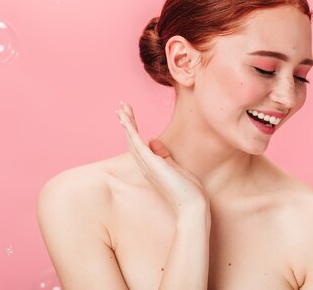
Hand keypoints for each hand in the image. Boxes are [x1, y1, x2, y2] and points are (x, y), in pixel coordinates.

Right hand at [116, 101, 209, 215]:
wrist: (192, 205)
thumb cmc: (188, 190)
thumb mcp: (175, 167)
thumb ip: (163, 154)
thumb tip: (153, 140)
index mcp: (151, 166)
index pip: (139, 144)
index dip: (133, 129)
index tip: (129, 115)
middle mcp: (145, 165)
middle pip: (132, 140)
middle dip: (127, 122)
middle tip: (120, 107)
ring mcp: (147, 164)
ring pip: (132, 139)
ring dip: (126, 122)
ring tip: (121, 108)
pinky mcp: (152, 163)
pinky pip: (137, 143)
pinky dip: (131, 131)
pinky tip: (126, 120)